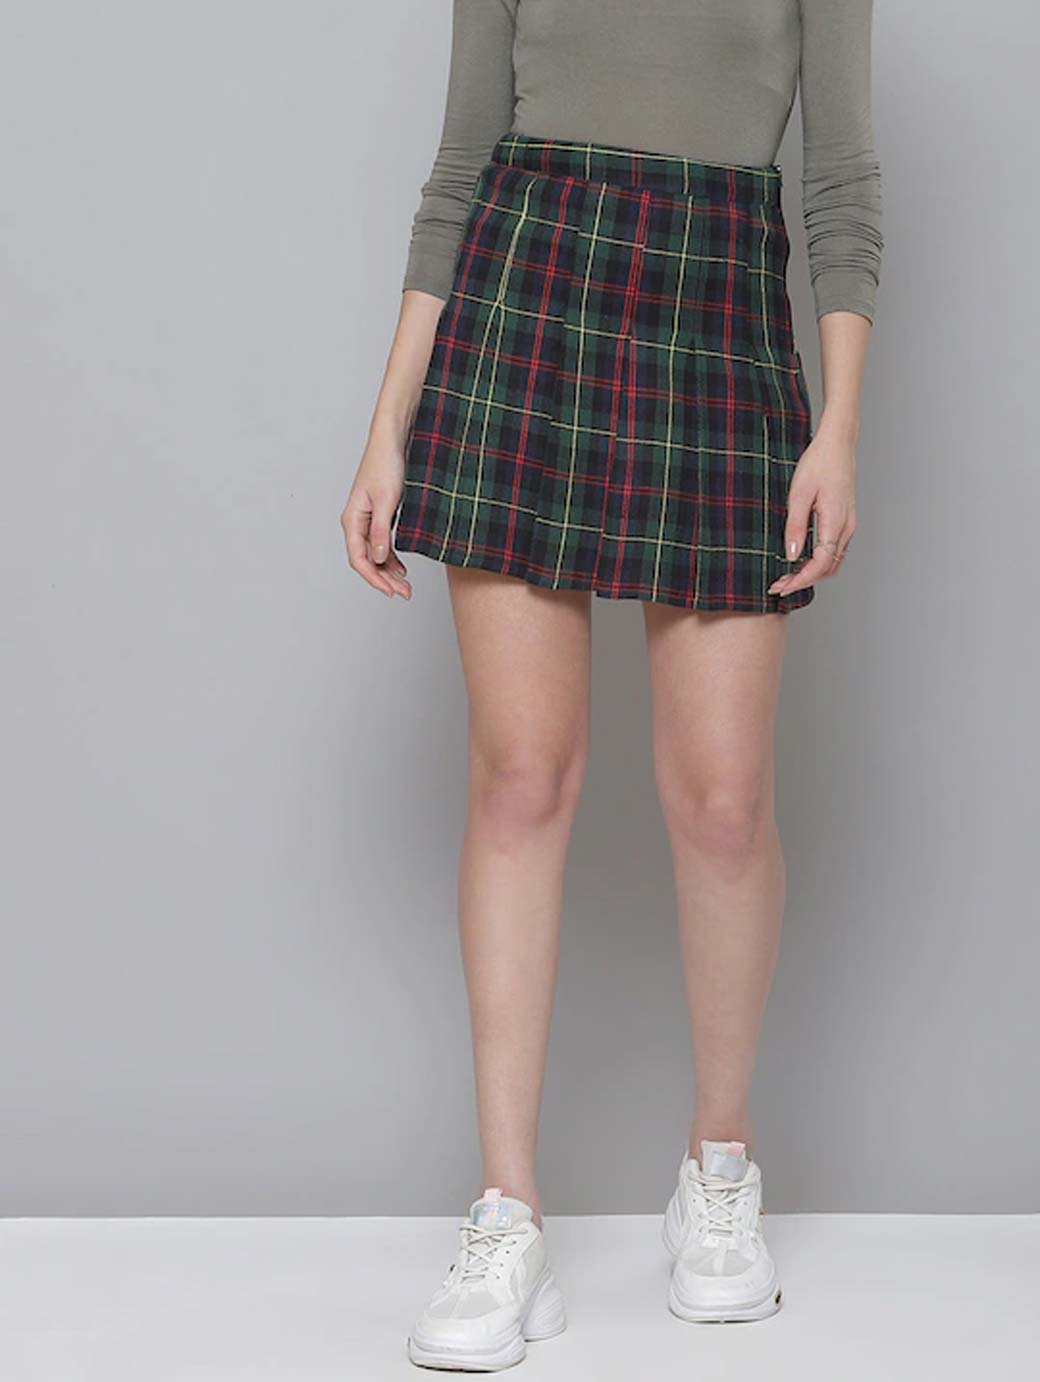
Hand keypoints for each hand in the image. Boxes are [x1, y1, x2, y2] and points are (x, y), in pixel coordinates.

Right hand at [341, 430, 412, 598]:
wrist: (392, 442)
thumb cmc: (385, 465)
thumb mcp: (387, 500)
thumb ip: (381, 531)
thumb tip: (378, 558)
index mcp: (352, 519)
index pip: (359, 559)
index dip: (374, 578)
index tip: (391, 591)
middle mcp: (356, 522)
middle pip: (366, 560)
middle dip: (384, 580)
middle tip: (404, 593)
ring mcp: (367, 520)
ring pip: (375, 554)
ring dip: (388, 571)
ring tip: (405, 585)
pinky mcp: (379, 515)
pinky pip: (381, 544)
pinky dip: (391, 558)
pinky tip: (401, 568)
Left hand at [768, 424, 856, 598]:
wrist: (837, 444)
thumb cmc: (818, 464)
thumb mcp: (799, 495)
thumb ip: (795, 527)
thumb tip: (791, 556)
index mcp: (835, 522)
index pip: (820, 565)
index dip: (800, 580)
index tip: (781, 587)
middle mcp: (846, 527)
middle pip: (827, 568)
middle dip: (803, 581)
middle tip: (778, 585)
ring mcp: (848, 524)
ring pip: (832, 561)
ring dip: (811, 573)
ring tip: (787, 575)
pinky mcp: (845, 520)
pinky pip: (834, 550)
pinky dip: (818, 561)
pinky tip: (801, 559)